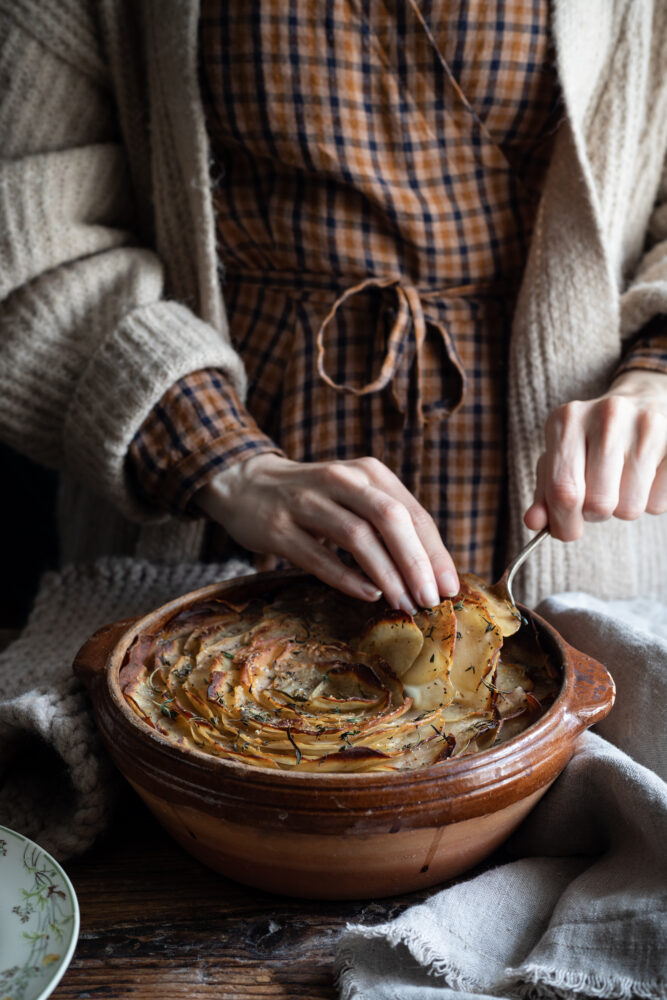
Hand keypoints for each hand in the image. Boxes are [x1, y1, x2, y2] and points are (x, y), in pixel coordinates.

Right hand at [195, 453, 458, 610]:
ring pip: (357, 535)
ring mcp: (306, 502)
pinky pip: (318, 556)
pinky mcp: (278, 528)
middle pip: (389, 518)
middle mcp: (340, 480)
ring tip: (404, 603)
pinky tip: (369, 595)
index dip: (435, 551)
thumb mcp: (355, 494)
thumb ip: (390, 521)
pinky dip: (347, 578)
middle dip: (415, 562)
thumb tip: (433, 571)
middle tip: (431, 599)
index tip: (451, 587)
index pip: (412, 512)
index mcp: (368, 472)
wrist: (246, 485)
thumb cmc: (315, 498)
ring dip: (386, 573)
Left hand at [524, 370, 666, 539]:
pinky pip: (659, 504)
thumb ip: (545, 493)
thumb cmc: (594, 439)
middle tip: (598, 498)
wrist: (643, 402)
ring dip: (623, 508)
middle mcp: (607, 416)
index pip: (563, 490)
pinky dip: (650, 500)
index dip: (563, 522)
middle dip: (595, 515)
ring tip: (622, 482)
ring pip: (630, 508)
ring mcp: (647, 426)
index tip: (567, 531)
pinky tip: (645, 475)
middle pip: (598, 504)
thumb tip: (534, 523)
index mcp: (567, 420)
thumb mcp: (561, 457)